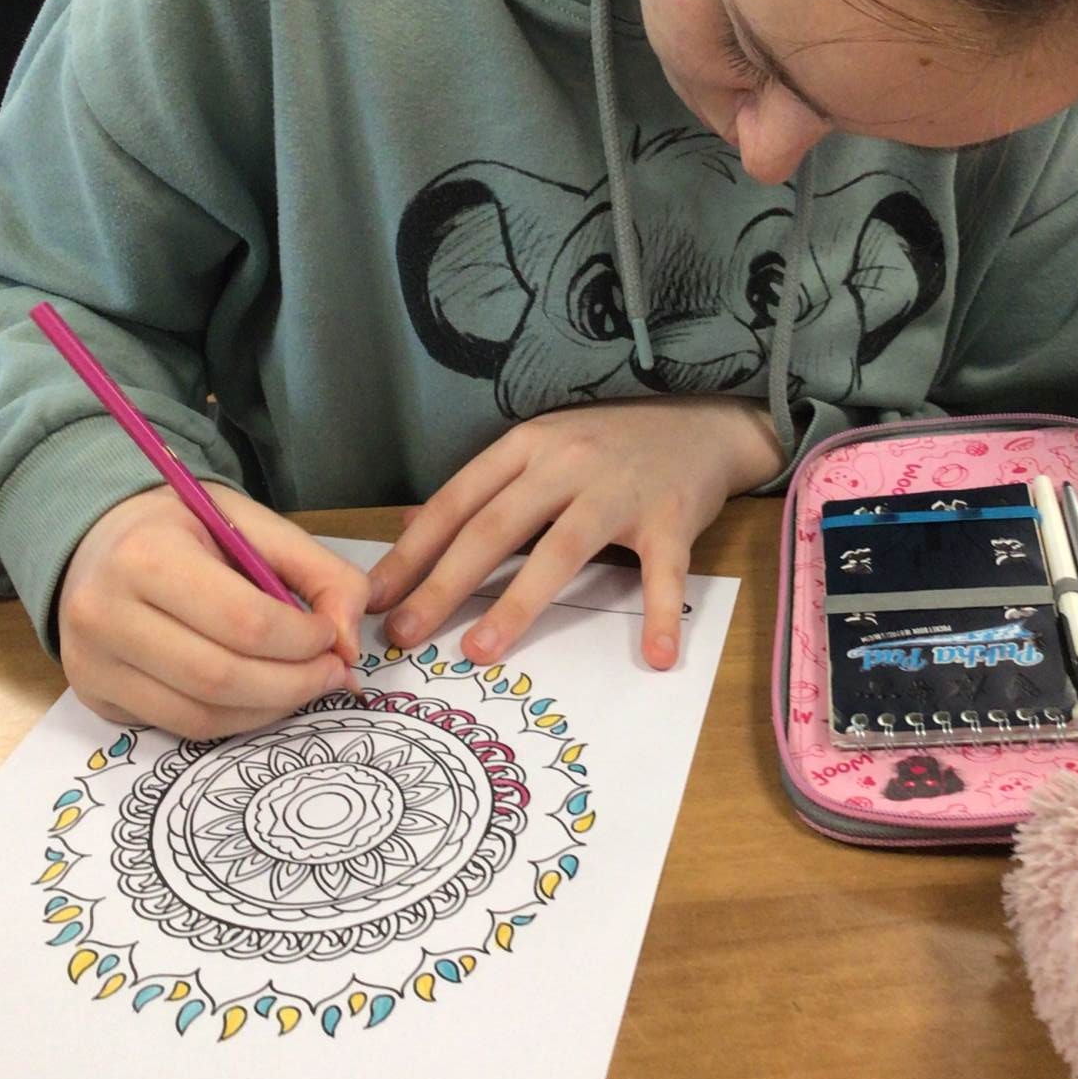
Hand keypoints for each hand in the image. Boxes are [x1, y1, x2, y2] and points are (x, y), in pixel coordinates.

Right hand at [58, 484, 369, 739]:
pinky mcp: (95, 698)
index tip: (330, 636)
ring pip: (200, 717)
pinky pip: (179, 727)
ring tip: (304, 685)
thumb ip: (319, 572)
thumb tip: (349, 645)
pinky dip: (235, 720)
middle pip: (220, 677)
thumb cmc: (183, 529)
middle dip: (294, 684)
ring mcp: (91, 664)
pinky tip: (261, 696)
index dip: (301, 639)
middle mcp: (104, 614)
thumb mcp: (253, 525)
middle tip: (332, 673)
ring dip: (269, 710)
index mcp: (146, 555)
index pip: (242, 621)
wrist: (98, 540)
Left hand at [367, 398, 784, 668]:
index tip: (375, 597)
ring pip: (561, 549)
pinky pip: (663, 572)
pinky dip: (660, 614)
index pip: (457, 501)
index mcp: (528, 446)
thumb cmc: (611, 443)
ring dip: (519, 603)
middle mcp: (567, 463)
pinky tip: (654, 655)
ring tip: (482, 651)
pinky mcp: (671, 517)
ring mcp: (620, 491)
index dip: (413, 551)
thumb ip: (483, 488)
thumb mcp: (541, 448)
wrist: (702, 423)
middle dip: (445, 584)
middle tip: (406, 634)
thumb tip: (411, 525)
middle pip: (496, 526)